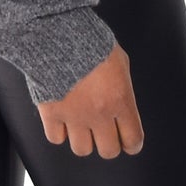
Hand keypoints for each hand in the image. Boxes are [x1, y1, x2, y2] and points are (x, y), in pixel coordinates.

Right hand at [36, 41, 144, 157]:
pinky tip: (62, 121)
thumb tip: (121, 101)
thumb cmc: (91, 41)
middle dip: (109, 144)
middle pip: (108, 151)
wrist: (59, 34)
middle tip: (105, 134)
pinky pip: (56, 138)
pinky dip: (59, 133)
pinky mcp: (51, 114)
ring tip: (82, 128)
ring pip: (82, 149)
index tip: (129, 142)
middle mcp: (99, 114)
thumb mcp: (120, 61)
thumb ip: (123, 86)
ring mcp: (74, 116)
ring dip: (84, 140)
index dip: (132, 144)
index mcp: (120, 100)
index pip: (133, 139)